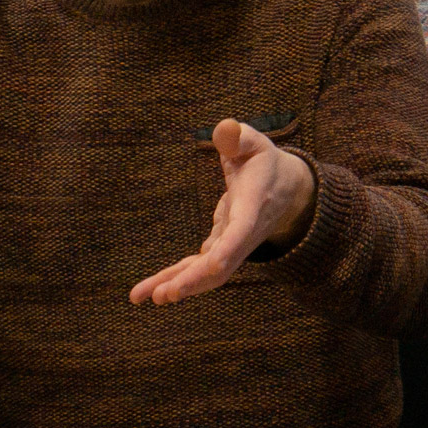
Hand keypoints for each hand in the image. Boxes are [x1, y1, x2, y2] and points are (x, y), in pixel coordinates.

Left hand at [130, 119, 315, 303]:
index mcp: (253, 206)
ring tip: (141, 297)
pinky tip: (149, 290)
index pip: (241, 232)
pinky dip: (174, 278)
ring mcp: (231, 244)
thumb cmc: (264, 162)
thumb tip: (224, 130)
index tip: (211, 266)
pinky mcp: (219, 247)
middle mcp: (243, 234)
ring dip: (176, 285)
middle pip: (220, 265)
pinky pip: (196, 268)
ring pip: (205, 273)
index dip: (227, 250)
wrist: (286, 191)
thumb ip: (239, 137)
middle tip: (163, 296)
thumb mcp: (255, 142)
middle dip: (192, 281)